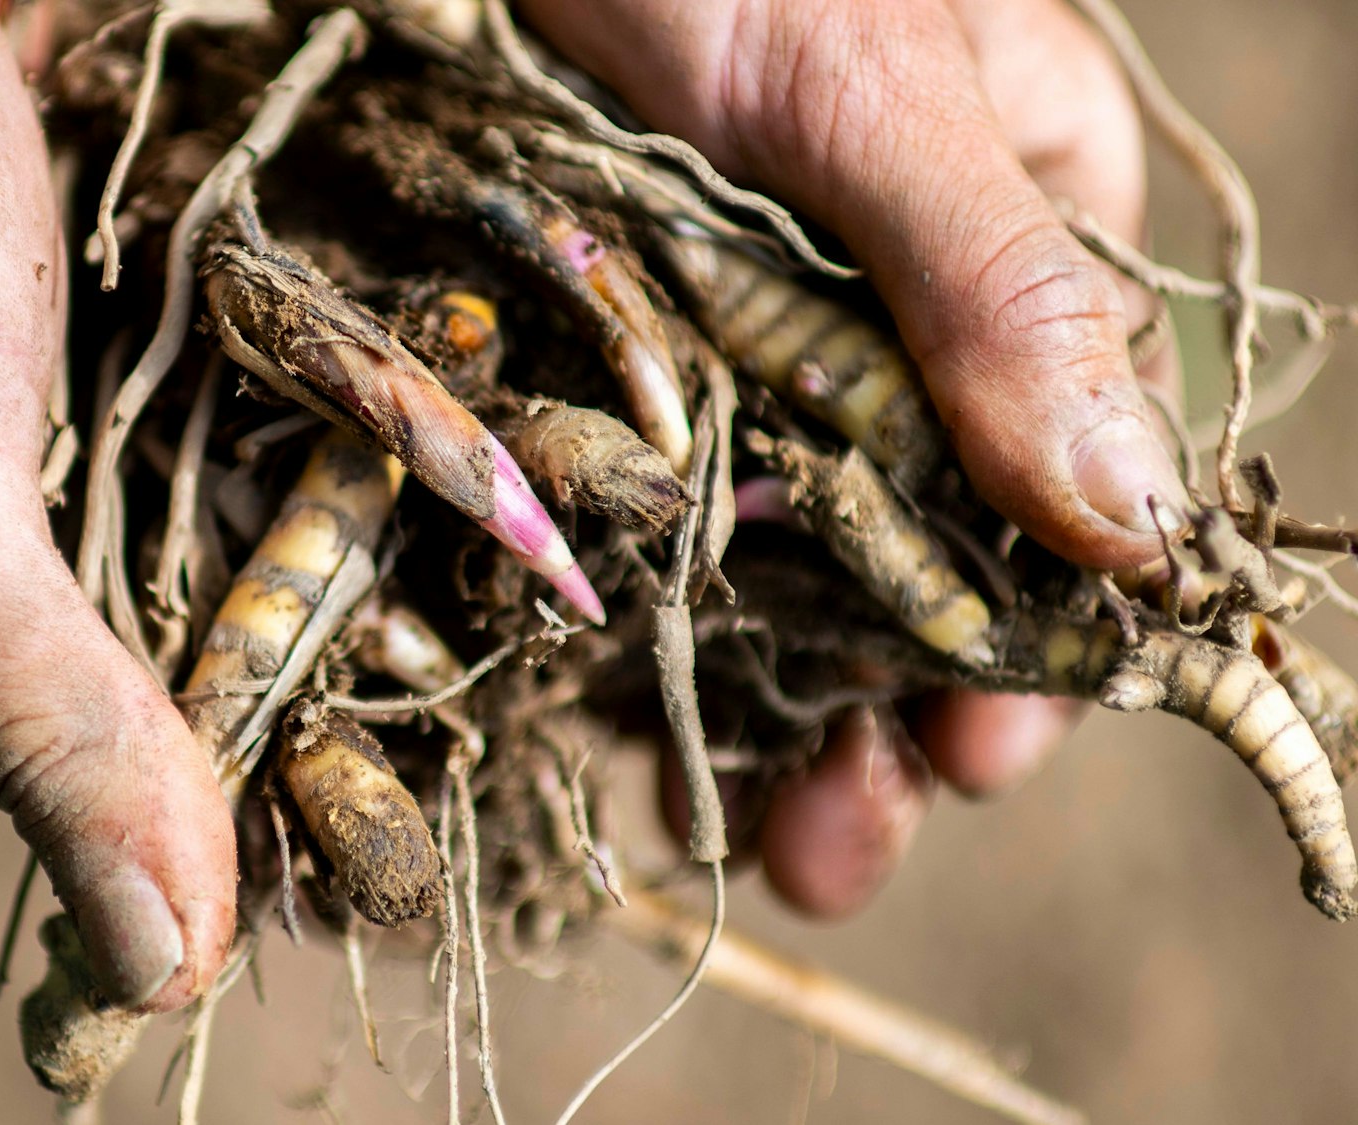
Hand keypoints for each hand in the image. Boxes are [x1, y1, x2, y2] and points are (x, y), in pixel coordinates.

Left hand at [521, 0, 1184, 916]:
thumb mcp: (865, 89)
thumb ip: (993, 289)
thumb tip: (1131, 526)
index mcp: (1007, 219)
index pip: (1051, 467)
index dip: (1017, 636)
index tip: (968, 766)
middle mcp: (874, 294)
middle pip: (902, 540)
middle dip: (871, 705)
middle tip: (825, 852)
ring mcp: (722, 319)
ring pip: (760, 538)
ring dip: (747, 686)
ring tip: (714, 824)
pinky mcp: (590, 328)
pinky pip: (623, 489)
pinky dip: (622, 597)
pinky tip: (597, 705)